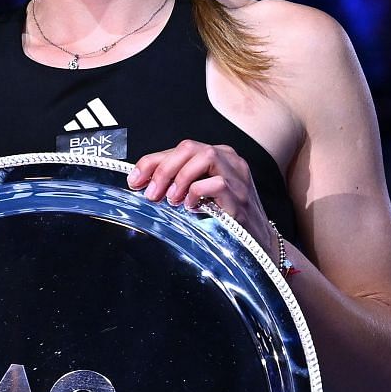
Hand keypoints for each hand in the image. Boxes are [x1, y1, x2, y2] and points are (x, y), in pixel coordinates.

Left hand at [127, 140, 270, 241]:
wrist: (256, 244)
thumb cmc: (221, 217)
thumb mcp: (196, 194)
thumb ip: (175, 183)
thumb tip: (142, 182)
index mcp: (217, 155)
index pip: (180, 148)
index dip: (152, 162)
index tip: (134, 180)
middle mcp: (229, 160)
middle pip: (189, 147)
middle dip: (163, 169)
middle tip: (151, 193)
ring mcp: (238, 177)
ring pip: (206, 157)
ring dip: (181, 178)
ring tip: (172, 199)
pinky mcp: (241, 197)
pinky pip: (217, 184)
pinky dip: (197, 193)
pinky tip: (191, 207)